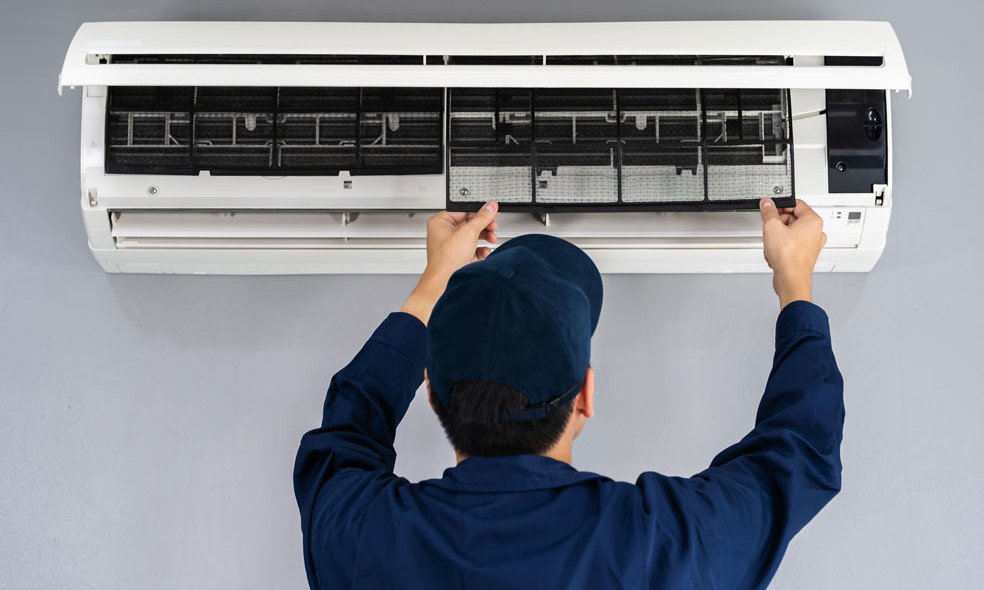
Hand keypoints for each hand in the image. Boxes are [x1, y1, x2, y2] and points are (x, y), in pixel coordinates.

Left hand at [401, 201, 498, 324]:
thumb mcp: (468, 232)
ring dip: (484, 237)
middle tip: (493, 226)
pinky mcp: (459, 257)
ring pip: (472, 236)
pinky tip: (484, 251)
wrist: (446, 283)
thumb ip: (482, 217)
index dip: (478, 212)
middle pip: (469, 223)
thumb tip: (490, 207)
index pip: (463, 211)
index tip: (491, 212)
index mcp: (440, 222)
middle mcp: (444, 233)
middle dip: (483, 226)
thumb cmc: (446, 260)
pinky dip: (480, 250)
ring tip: (491, 238)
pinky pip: (473, 249)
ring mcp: (452, 246)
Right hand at [759, 198, 826, 308]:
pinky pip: (790, 245)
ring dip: (777, 237)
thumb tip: (767, 203)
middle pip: (792, 218)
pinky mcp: (804, 255)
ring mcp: (811, 244)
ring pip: (789, 233)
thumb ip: (768, 212)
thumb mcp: (772, 227)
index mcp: (813, 221)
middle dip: (777, 224)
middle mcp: (816, 232)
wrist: (791, 280)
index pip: (796, 204)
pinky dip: (780, 247)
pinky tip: (775, 254)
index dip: (781, 205)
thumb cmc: (789, 257)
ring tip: (773, 245)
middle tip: (770, 229)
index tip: (770, 208)